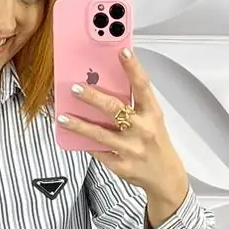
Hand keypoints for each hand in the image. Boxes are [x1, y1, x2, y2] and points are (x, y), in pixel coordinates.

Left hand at [58, 46, 188, 216]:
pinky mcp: (121, 166)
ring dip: (79, 125)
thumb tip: (103, 83)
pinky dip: (84, 144)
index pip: (143, 86)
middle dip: (93, 97)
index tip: (122, 51)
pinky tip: (71, 136)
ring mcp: (131, 149)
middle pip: (115, 109)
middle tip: (75, 88)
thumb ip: (132, 104)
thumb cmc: (155, 142)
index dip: (133, 68)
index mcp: (152, 113)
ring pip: (100, 134)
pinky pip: (98, 153)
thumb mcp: (151, 119)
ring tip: (62, 116)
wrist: (165, 176)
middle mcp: (143, 130)